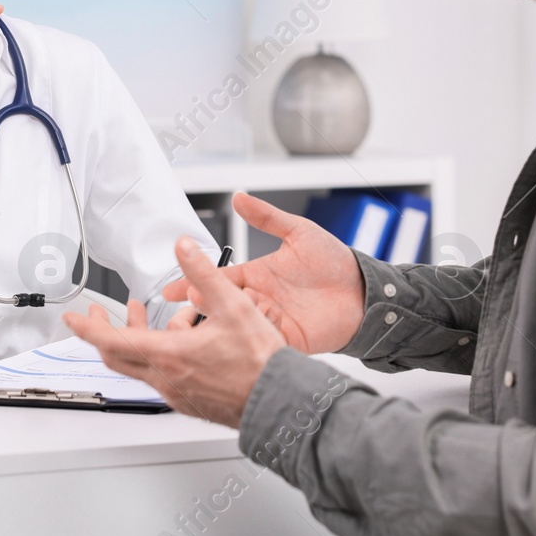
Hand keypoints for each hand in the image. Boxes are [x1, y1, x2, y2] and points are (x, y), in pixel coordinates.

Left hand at [64, 239, 285, 425]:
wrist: (279, 401)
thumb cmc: (260, 363)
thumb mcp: (232, 304)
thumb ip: (203, 273)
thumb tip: (183, 247)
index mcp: (169, 356)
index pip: (110, 343)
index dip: (86, 329)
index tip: (71, 319)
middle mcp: (166, 379)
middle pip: (118, 356)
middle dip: (106, 331)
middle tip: (99, 316)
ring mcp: (176, 393)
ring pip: (144, 364)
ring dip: (143, 338)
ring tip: (162, 317)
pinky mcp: (190, 400)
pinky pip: (163, 375)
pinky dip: (164, 353)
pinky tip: (190, 339)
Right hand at [164, 193, 364, 355]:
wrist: (364, 291)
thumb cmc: (334, 262)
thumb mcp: (299, 232)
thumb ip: (267, 217)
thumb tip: (240, 196)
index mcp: (257, 275)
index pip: (218, 278)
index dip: (194, 282)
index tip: (171, 289)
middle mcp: (260, 299)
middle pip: (222, 303)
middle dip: (204, 302)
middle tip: (192, 297)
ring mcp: (271, 320)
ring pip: (237, 323)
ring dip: (223, 320)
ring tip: (210, 314)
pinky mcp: (285, 338)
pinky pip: (261, 339)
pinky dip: (248, 338)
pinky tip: (238, 334)